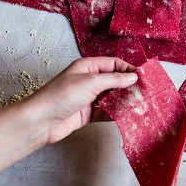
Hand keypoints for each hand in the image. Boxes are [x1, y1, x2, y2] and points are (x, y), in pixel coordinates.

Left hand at [0, 57, 137, 181]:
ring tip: (139, 104)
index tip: (143, 76)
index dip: (128, 69)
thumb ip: (114, 79)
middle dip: (129, 86)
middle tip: (145, 92)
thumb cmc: (61, 96)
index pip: (113, 64)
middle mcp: (89, 81)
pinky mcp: (88, 114)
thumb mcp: (90, 82)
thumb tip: (133, 76)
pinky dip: (117, 114)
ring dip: (125, 101)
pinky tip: (127, 116)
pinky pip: (107, 112)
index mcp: (87, 67)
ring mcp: (89, 98)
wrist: (41, 121)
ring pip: (112, 97)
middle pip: (115, 81)